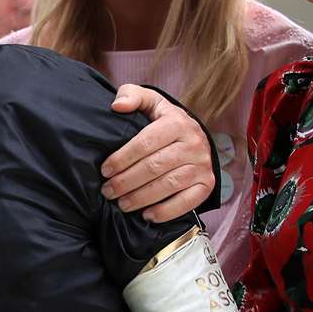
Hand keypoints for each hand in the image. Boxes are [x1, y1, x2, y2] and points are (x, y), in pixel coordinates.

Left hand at [102, 84, 215, 221]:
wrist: (194, 136)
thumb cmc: (164, 120)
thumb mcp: (150, 102)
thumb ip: (132, 95)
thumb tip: (117, 106)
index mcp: (177, 122)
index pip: (145, 142)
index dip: (122, 158)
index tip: (104, 170)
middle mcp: (194, 144)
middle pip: (154, 167)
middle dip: (126, 182)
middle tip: (108, 191)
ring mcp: (203, 165)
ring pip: (168, 185)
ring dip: (141, 198)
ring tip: (121, 204)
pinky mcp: (207, 184)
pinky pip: (187, 202)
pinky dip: (166, 211)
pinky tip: (147, 215)